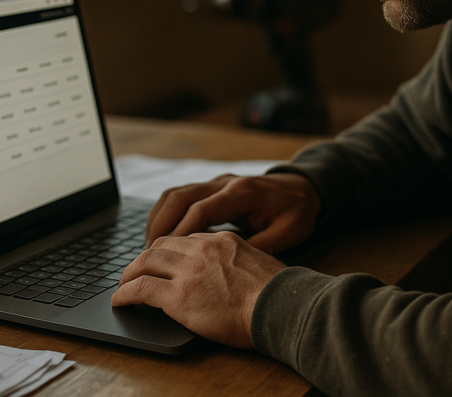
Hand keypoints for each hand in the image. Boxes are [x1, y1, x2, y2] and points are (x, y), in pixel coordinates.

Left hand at [111, 231, 285, 348]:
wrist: (279, 307)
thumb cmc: (277, 295)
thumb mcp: (259, 264)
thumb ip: (239, 262)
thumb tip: (231, 275)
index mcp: (222, 240)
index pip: (185, 239)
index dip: (169, 251)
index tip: (163, 262)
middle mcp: (202, 249)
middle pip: (160, 245)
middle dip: (143, 258)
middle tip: (135, 271)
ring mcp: (188, 271)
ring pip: (145, 262)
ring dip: (129, 274)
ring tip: (123, 285)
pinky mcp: (178, 296)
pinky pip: (141, 288)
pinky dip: (125, 293)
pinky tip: (120, 301)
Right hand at [145, 172, 321, 253]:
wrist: (304, 189)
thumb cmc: (296, 213)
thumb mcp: (287, 234)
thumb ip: (259, 246)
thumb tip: (231, 268)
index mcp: (241, 193)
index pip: (200, 209)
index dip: (179, 233)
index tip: (164, 256)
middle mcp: (225, 183)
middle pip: (180, 197)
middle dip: (160, 225)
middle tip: (148, 254)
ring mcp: (217, 182)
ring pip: (176, 194)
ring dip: (159, 218)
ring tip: (149, 247)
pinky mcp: (213, 188)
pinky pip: (181, 196)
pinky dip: (166, 214)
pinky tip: (161, 235)